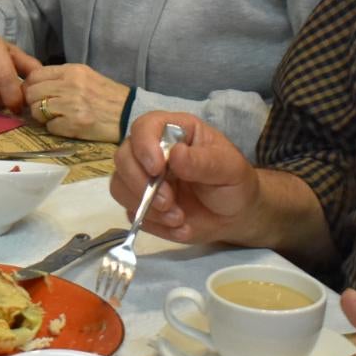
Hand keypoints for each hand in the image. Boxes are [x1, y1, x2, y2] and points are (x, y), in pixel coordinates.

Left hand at [21, 63, 126, 140]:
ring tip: (56, 117)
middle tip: (45, 108)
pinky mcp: (74, 124)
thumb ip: (61, 78)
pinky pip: (50, 127)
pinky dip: (55, 128)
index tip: (37, 94)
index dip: (31, 86)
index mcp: (72, 71)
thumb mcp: (85, 77)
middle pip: (32, 93)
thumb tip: (34, 85)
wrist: (130, 113)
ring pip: (38, 110)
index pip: (35, 75)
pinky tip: (67, 126)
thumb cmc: (107, 96)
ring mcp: (71, 105)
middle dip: (34, 102)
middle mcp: (70, 85)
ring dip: (43, 117)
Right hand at [108, 110, 261, 243]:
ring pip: (119, 187)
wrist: (236, 216)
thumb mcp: (229, 168)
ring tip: (178, 219)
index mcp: (174, 133)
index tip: (157, 169)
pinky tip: (180, 228)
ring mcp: (144, 179)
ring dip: (146, 207)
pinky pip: (132, 214)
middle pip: (123, 157)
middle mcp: (153, 152)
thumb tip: (175, 155)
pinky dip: (155, 225)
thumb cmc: (234, 183)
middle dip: (141, 184)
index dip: (144, 145)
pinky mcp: (143, 205)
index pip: (144, 127)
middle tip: (168, 203)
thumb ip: (204, 162)